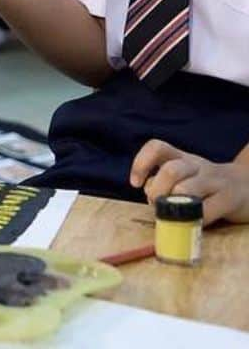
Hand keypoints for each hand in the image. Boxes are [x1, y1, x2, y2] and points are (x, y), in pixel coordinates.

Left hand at [130, 140, 248, 224]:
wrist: (248, 185)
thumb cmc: (208, 184)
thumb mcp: (186, 176)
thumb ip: (166, 183)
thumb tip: (149, 198)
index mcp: (182, 157)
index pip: (157, 147)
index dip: (141, 163)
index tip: (134, 183)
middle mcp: (197, 165)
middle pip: (171, 170)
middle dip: (156, 190)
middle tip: (155, 204)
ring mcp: (214, 180)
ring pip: (186, 188)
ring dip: (172, 205)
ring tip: (171, 215)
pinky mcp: (229, 198)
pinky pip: (207, 210)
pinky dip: (194, 220)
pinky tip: (192, 223)